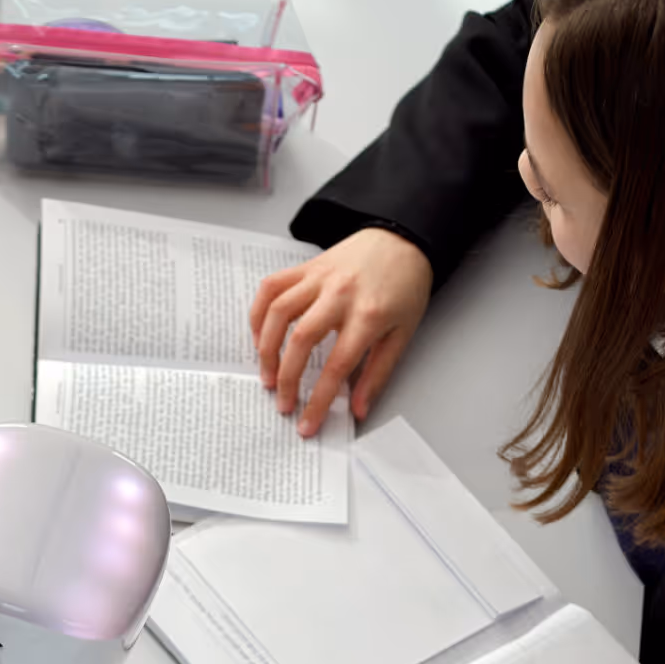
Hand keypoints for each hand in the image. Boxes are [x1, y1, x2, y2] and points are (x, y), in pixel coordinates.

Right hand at [250, 228, 431, 435]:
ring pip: (279, 312)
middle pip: (301, 340)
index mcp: (368, 314)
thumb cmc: (405, 287)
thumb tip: (358, 409)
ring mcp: (319, 277)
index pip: (336, 366)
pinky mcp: (307, 267)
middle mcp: (340, 293)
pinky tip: (260, 337)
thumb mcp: (401, 334)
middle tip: (284, 405)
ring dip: (266, 349)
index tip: (307, 425)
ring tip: (267, 377)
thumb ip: (377, 374)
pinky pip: (272, 287)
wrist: (403, 238)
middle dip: (287, 380)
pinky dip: (259, 313)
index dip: (318, 401)